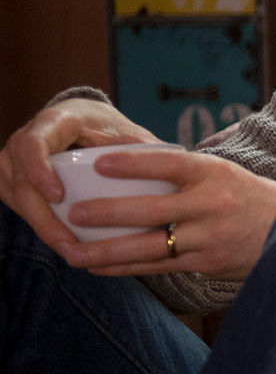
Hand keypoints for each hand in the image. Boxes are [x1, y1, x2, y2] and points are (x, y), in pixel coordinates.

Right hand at [0, 97, 158, 250]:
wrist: (81, 122)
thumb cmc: (104, 126)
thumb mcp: (122, 129)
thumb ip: (140, 145)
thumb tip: (163, 163)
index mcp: (53, 122)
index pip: (32, 145)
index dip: (39, 170)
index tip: (58, 196)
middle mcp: (24, 140)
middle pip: (21, 182)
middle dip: (43, 218)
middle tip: (70, 244)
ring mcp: (13, 163)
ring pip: (18, 199)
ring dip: (43, 228)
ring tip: (71, 251)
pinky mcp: (13, 181)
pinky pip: (21, 207)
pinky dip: (42, 226)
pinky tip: (65, 245)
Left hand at [60, 147, 275, 281]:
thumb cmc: (245, 196)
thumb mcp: (221, 172)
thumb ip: (182, 170)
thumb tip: (125, 159)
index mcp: (214, 174)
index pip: (169, 165)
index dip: (133, 164)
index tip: (99, 163)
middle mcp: (211, 205)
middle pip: (152, 211)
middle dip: (110, 214)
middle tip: (75, 215)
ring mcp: (209, 238)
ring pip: (151, 247)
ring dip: (108, 251)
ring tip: (74, 253)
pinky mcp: (206, 264)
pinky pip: (159, 267)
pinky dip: (126, 267)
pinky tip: (99, 268)